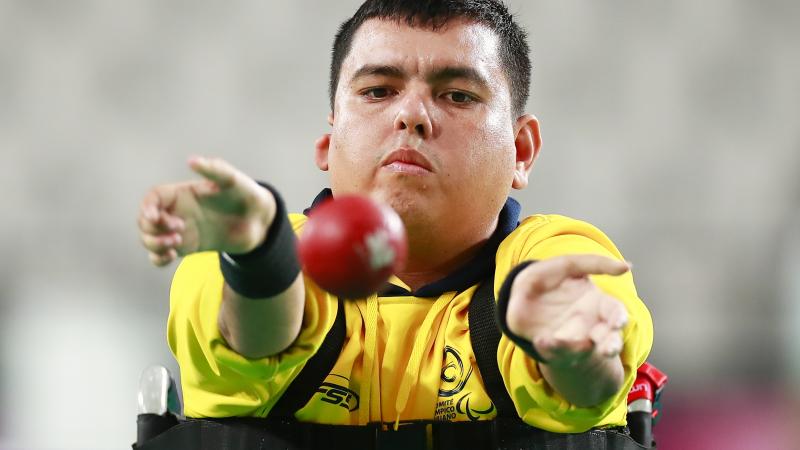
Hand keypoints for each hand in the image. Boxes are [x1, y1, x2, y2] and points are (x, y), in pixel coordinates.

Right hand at [137, 156, 275, 266]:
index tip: (155, 216)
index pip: (152, 198)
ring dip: (154, 244)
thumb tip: (191, 161)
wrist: (259, 221)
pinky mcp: (188, 246)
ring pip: (149, 239)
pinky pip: (161, 255)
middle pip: (145, 220)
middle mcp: (178, 211)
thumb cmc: (246, 194)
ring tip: (176, 244)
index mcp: (183, 193)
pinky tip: (171, 256)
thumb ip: (214, 170)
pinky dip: (158, 258)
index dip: (147, 207)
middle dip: (153, 227)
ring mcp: (181, 230)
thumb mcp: (232, 180)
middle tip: (179, 229)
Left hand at [505, 255, 629, 367]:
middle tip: (606, 350)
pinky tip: (541, 339)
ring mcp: (572, 340)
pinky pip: (553, 352)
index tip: (617, 323)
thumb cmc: (549, 279)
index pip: (615, 312)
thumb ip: (593, 264)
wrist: (520, 297)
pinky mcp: (553, 349)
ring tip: (563, 342)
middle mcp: (590, 326)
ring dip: (577, 351)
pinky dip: (548, 347)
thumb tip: (627, 267)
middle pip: (608, 339)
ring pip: (582, 351)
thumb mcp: (567, 265)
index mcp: (598, 304)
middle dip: (610, 346)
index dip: (618, 318)